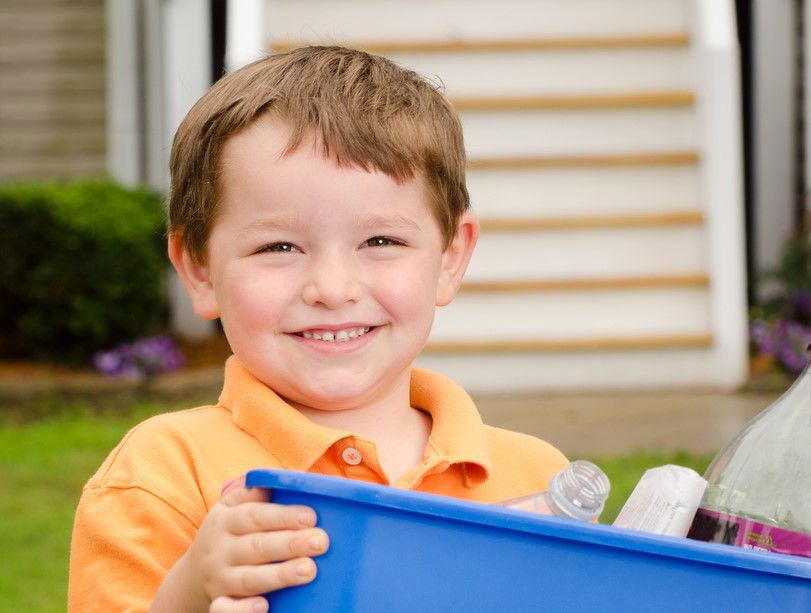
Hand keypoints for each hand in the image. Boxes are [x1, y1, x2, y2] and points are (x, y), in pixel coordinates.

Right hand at [150, 486, 328, 612]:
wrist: (192, 576)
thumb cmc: (230, 533)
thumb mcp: (233, 507)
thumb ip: (255, 492)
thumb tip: (284, 476)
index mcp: (225, 521)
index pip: (255, 516)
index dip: (283, 516)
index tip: (312, 517)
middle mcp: (220, 550)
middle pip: (256, 547)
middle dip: (290, 544)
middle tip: (321, 542)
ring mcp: (219, 579)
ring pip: (248, 579)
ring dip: (279, 575)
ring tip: (309, 570)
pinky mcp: (219, 603)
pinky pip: (226, 610)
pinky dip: (243, 611)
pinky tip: (264, 606)